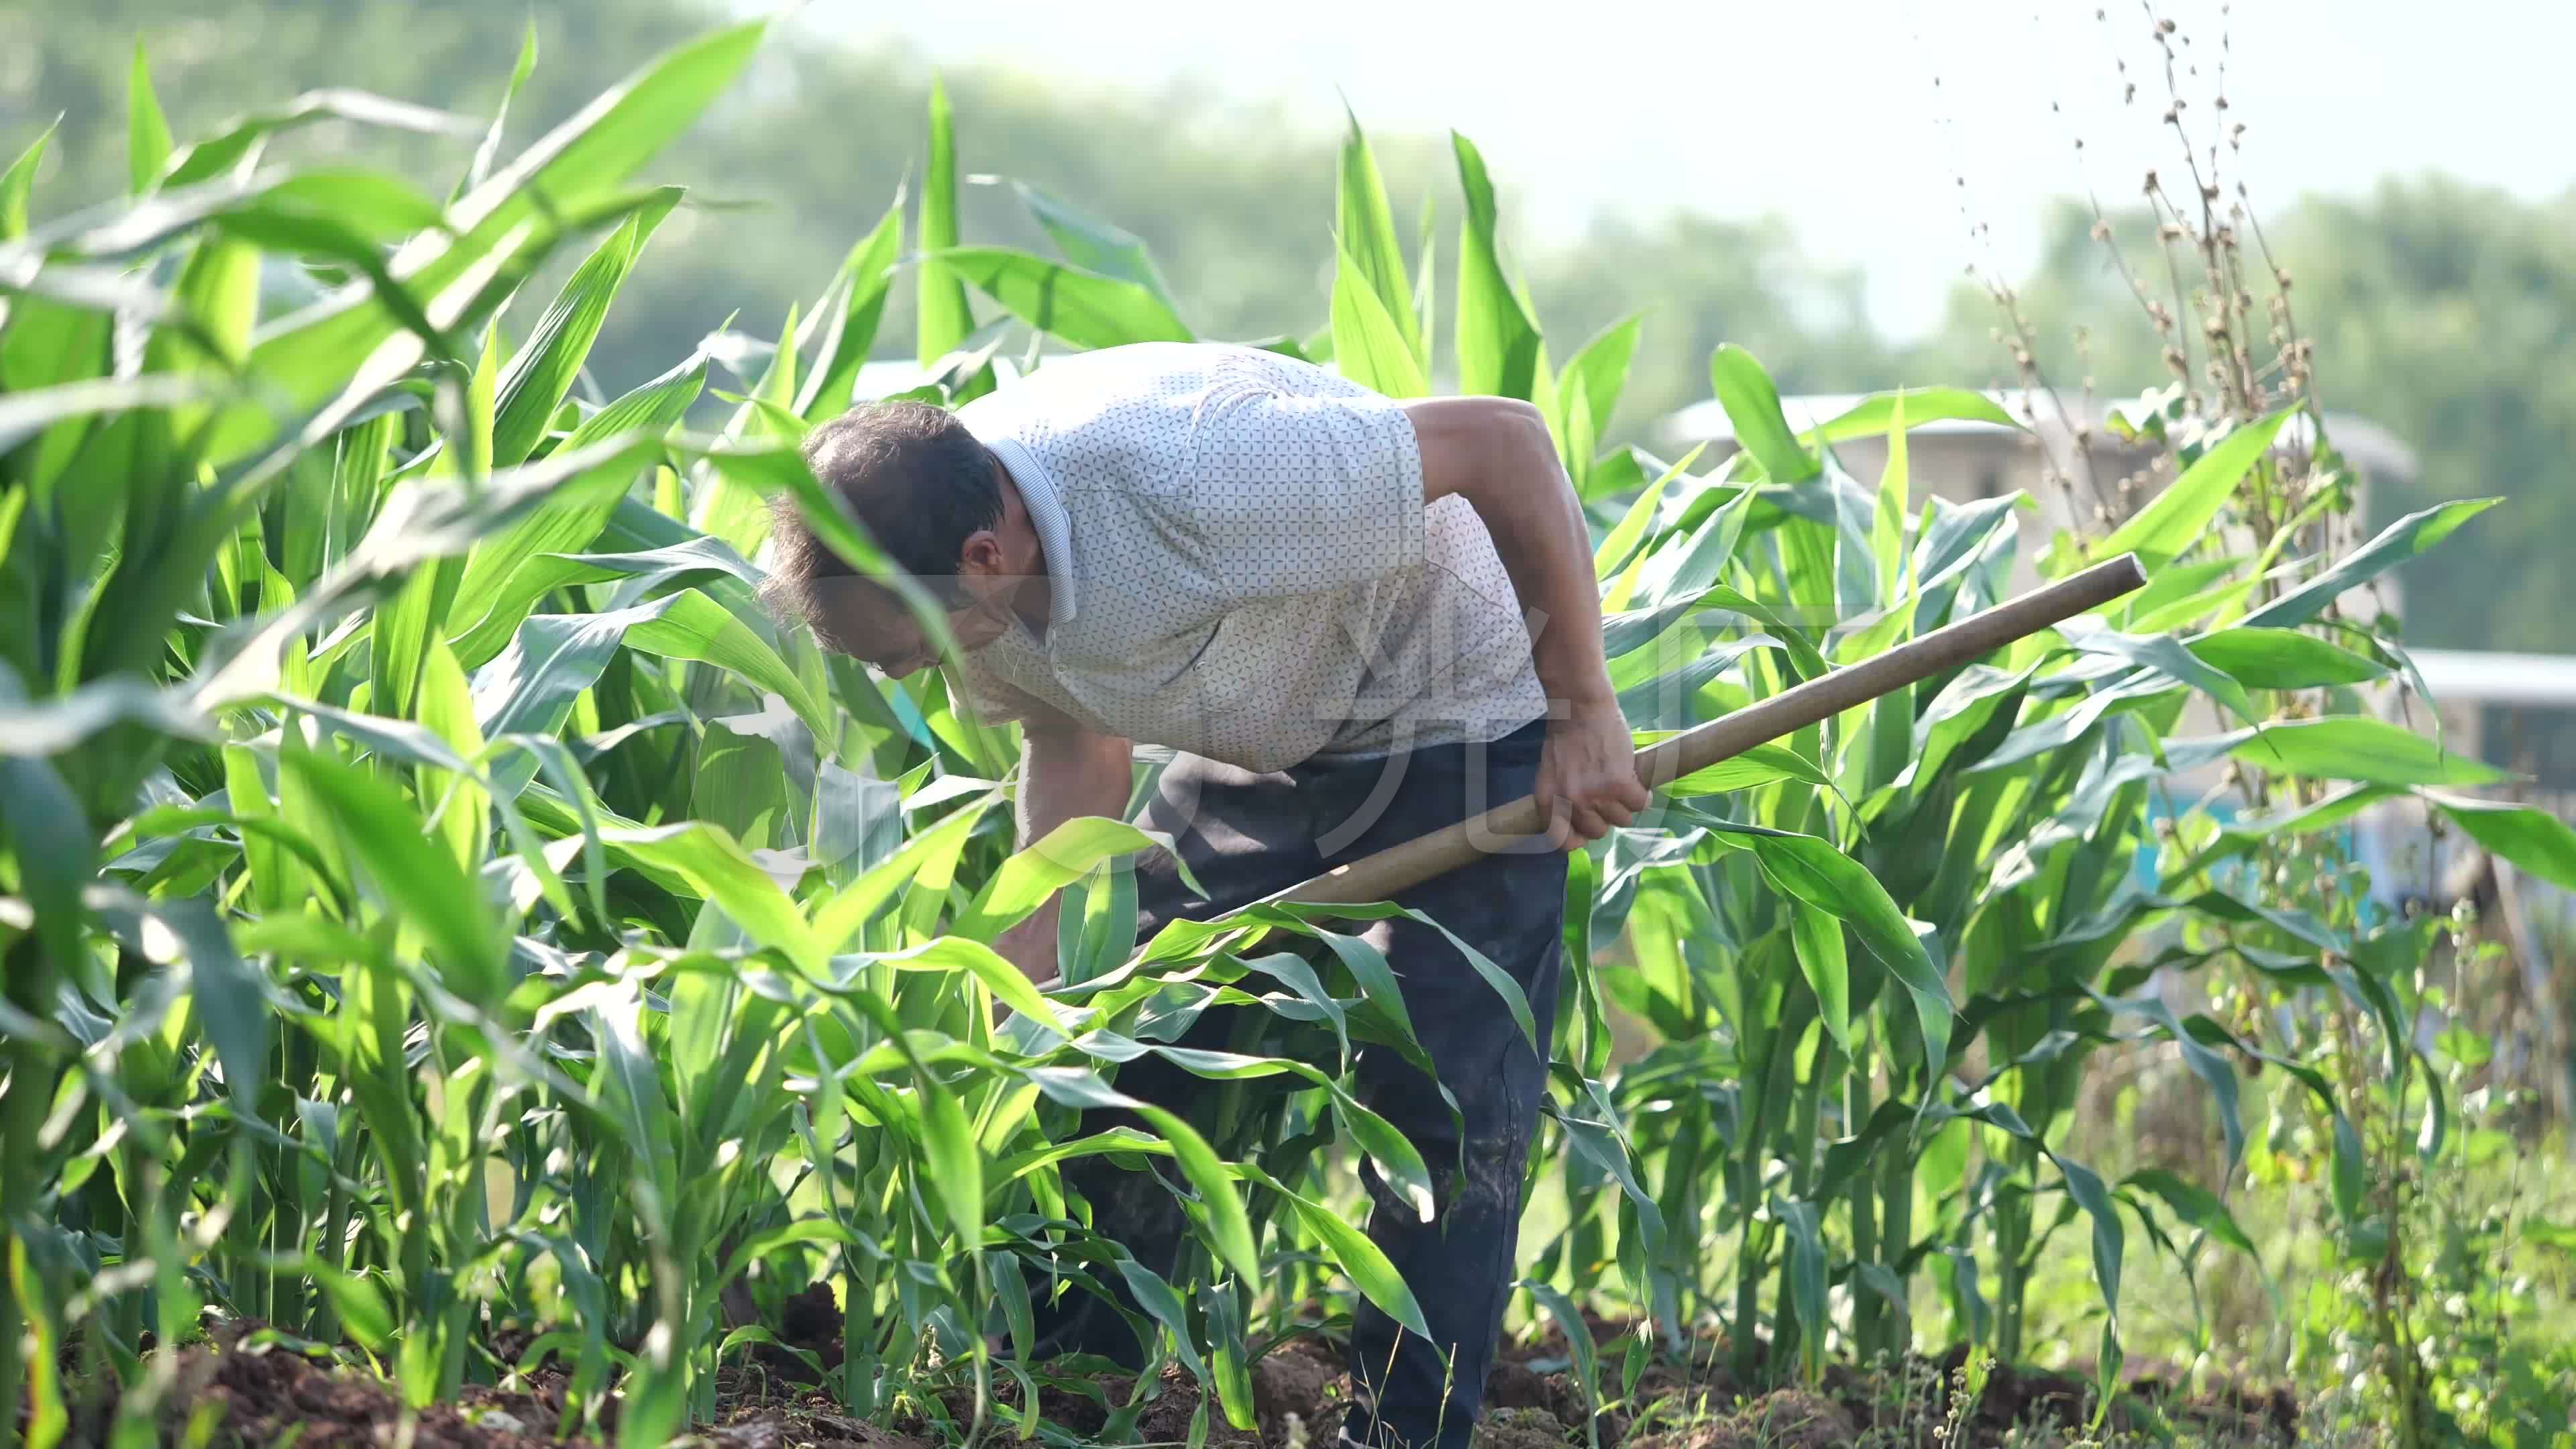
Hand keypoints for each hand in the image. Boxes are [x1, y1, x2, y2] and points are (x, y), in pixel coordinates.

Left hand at [1534, 700, 1650, 850]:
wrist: (1579, 706)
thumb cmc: (1565, 736)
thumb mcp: (1550, 773)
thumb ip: (1560, 798)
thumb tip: (1576, 825)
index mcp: (1549, 802)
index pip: (1564, 842)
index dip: (1580, 838)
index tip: (1588, 829)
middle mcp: (1570, 803)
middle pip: (1598, 832)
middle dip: (1606, 816)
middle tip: (1608, 796)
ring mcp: (1595, 795)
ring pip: (1622, 820)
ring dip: (1625, 805)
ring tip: (1622, 784)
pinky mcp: (1619, 784)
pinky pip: (1640, 804)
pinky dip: (1642, 795)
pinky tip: (1636, 781)